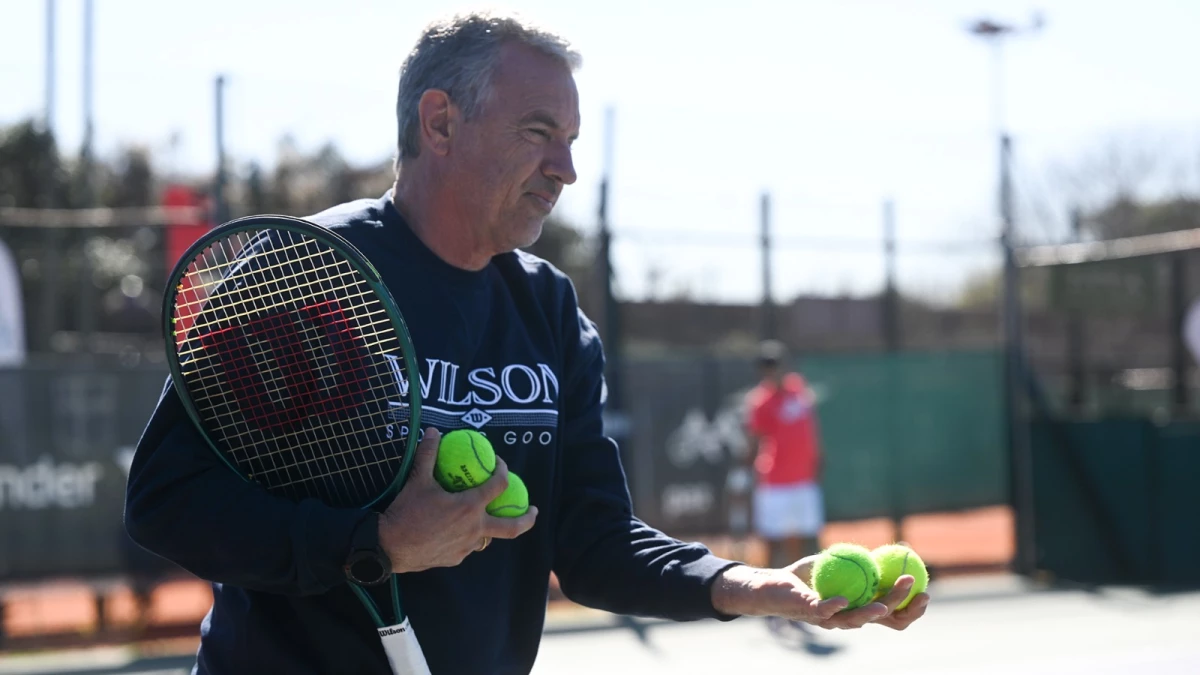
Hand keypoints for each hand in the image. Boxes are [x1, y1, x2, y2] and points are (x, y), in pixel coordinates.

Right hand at [377, 428, 537, 572]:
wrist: (388, 546)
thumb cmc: (406, 511)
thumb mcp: (417, 479)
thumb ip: (428, 453)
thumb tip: (433, 431)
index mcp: (470, 507)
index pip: (498, 485)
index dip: (503, 471)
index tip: (500, 465)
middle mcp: (475, 529)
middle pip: (512, 527)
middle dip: (528, 519)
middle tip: (534, 510)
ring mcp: (466, 547)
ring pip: (487, 537)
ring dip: (491, 527)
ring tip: (489, 519)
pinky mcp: (455, 559)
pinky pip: (467, 546)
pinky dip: (468, 537)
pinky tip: (457, 531)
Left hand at [710, 557, 928, 630]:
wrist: (773, 584)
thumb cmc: (807, 576)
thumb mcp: (839, 564)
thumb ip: (861, 562)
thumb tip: (888, 548)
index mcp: (860, 607)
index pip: (894, 616)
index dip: (912, 609)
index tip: (927, 592)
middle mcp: (849, 617)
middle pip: (883, 620)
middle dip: (903, 608)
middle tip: (917, 591)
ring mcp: (830, 619)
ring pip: (856, 621)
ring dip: (873, 612)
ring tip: (885, 603)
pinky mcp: (808, 612)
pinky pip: (824, 612)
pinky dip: (835, 606)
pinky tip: (844, 599)